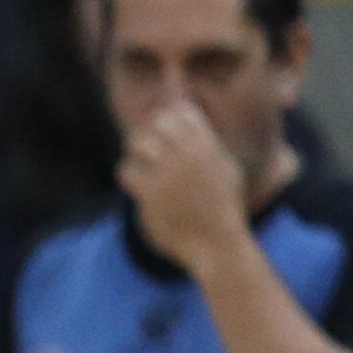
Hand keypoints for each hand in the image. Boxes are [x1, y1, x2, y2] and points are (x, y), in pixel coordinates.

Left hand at [117, 98, 256, 281]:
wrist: (218, 242)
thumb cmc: (223, 207)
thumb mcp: (225, 168)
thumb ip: (209, 145)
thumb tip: (193, 126)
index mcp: (207, 144)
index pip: (181, 110)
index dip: (168, 117)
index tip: (164, 134)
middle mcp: (188, 154)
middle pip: (156, 122)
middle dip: (148, 132)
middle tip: (145, 148)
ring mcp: (169, 173)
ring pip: (138, 142)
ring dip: (135, 151)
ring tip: (140, 164)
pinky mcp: (152, 193)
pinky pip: (128, 170)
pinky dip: (128, 174)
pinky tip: (136, 185)